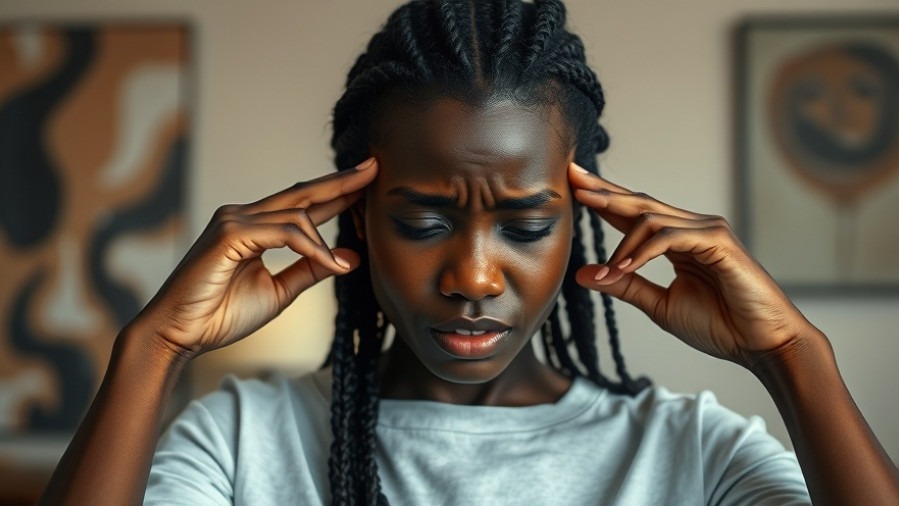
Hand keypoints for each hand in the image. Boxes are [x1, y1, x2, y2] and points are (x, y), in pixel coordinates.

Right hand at [130, 158, 378, 357]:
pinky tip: (330, 263)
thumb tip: (350, 258)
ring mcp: (235, 220)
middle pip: (303, 194)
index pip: (304, 204)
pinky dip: (311, 247)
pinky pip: (285, 234)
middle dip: (341, 182)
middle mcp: (244, 215)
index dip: (337, 192)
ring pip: (297, 216)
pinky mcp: (230, 234)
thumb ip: (310, 271)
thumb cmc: (221, 314)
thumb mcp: (280, 292)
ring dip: (328, 240)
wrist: (180, 334)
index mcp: (256, 227)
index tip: (368, 181)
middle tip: (374, 167)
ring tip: (349, 259)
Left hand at [569, 163, 818, 367]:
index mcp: (676, 241)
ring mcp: (707, 231)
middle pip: (639, 203)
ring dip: (622, 244)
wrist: (762, 345)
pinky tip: (624, 268)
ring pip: (651, 218)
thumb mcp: (659, 305)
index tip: (574, 185)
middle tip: (573, 180)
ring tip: (608, 269)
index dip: (604, 199)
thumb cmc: (719, 326)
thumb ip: (625, 285)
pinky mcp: (719, 242)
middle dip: (604, 193)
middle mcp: (691, 228)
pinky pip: (670, 237)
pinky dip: (643, 252)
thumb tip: (583, 274)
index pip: (633, 213)